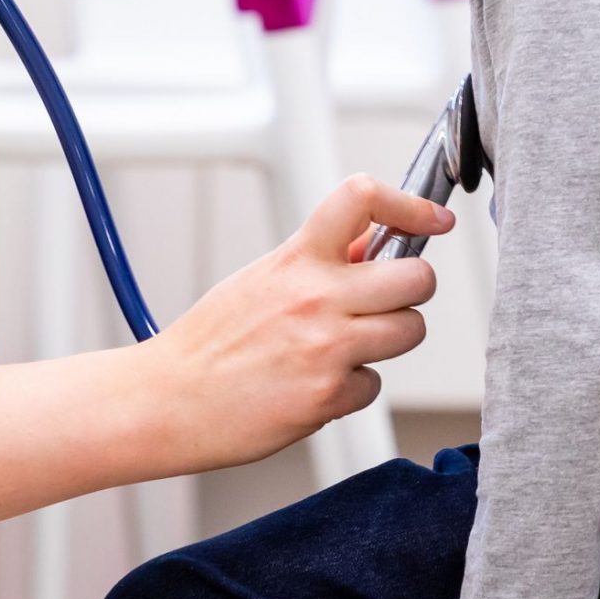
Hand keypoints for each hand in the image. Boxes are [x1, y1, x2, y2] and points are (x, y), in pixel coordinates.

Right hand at [150, 175, 451, 472]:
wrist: (167, 399)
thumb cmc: (209, 343)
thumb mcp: (260, 280)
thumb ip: (317, 262)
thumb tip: (372, 244)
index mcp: (296, 259)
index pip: (362, 199)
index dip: (410, 204)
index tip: (432, 218)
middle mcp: (316, 297)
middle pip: (417, 277)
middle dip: (412, 289)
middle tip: (388, 300)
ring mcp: (326, 347)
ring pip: (409, 331)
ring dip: (388, 340)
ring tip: (344, 348)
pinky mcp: (328, 396)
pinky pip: (374, 385)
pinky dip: (352, 388)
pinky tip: (314, 386)